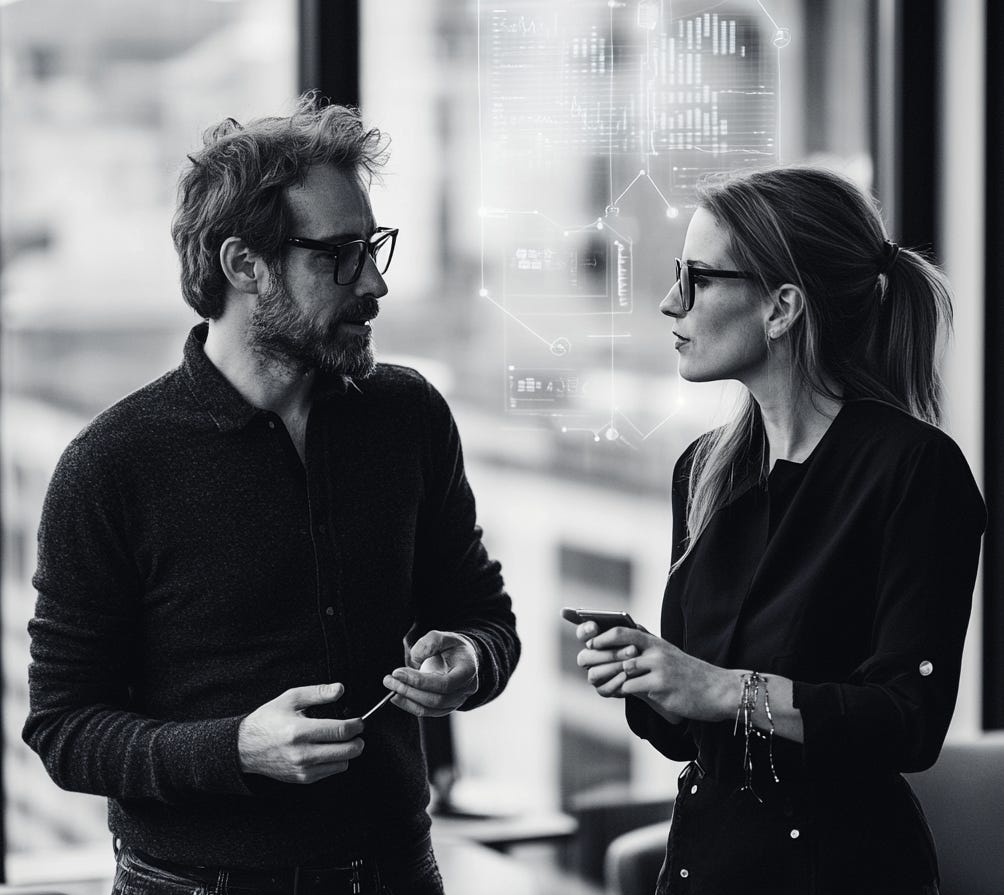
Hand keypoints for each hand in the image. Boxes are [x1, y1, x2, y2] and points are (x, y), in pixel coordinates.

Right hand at [237, 683, 364, 783]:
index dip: (357, 725)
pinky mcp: (302, 779)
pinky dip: (335, 761)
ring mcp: (303, 769)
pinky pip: (330, 772)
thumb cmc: (268, 720)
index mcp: (300, 731)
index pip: (341, 731)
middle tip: (357, 731)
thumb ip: (318, 692)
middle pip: (347, 751)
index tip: (360, 721)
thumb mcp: (291, 698)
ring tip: (341, 740)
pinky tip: (328, 750)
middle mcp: (302, 754)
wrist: (246, 747)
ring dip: (347, 752)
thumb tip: (340, 689)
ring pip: (342, 764)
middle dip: (358, 740)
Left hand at [382, 630, 478, 717]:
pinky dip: (410, 706)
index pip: (445, 684)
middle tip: (390, 680)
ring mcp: (457, 701)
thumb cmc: (452, 646)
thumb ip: (429, 644)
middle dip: (409, 690)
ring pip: (431, 709)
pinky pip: (428, 712)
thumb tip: (415, 660)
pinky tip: (398, 696)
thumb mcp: (443, 637)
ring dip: (407, 700)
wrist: (462, 657)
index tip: (398, 672)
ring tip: (391, 689)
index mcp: (468, 671)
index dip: (420, 681)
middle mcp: (466, 689)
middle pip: (436, 699)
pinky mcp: (446, 707)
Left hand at [574, 623, 731, 723]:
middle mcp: (656, 650)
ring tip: (604, 684)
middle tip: (588, 666)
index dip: (602, 634)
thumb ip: (645, 652)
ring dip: (610, 679)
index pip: (623, 630)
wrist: (717, 690)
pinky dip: (624, 692)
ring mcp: (659, 667)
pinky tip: (622, 694)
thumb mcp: (667, 656)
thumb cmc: (688, 675)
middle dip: (599, 657)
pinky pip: (632, 688)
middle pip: (618, 648)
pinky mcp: (661, 686)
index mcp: (656, 642)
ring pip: (623, 670)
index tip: (590, 642)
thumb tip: (617, 654)